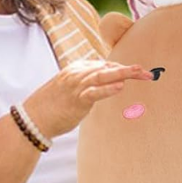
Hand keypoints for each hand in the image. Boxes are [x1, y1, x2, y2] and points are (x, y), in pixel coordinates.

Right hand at [23, 59, 150, 138]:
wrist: (33, 118)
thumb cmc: (53, 105)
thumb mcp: (71, 88)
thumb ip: (88, 83)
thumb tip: (106, 83)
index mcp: (77, 68)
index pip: (104, 65)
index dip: (122, 69)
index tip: (137, 73)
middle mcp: (77, 73)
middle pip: (108, 68)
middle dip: (129, 70)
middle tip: (148, 73)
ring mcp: (76, 85)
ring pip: (103, 76)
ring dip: (124, 74)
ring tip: (140, 73)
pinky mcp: (76, 99)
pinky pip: (94, 92)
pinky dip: (107, 89)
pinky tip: (120, 87)